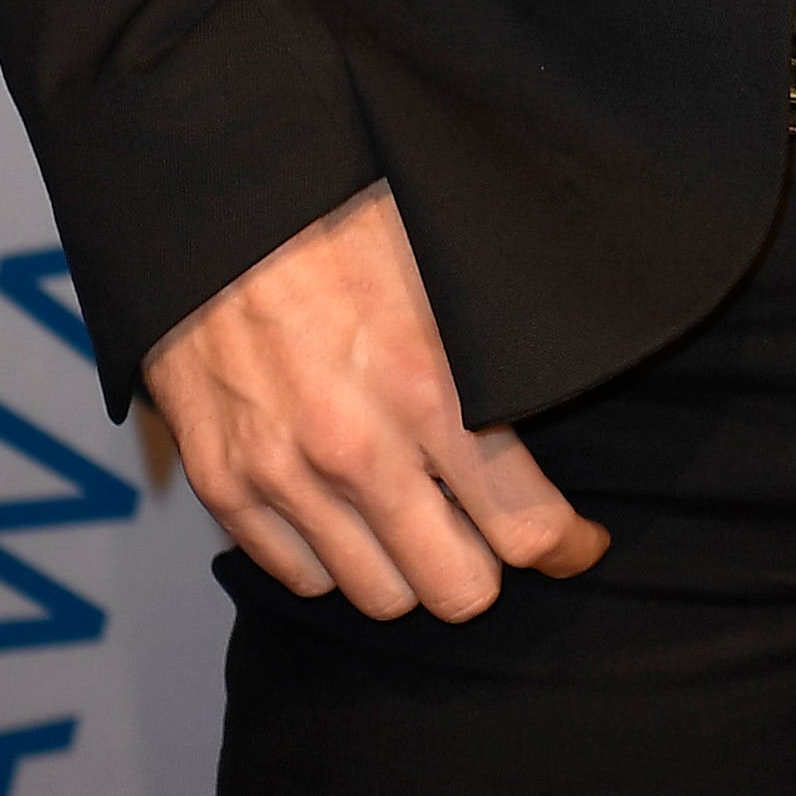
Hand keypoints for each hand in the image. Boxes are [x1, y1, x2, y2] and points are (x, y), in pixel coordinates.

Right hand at [144, 182, 608, 621]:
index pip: (524, 528)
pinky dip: (334, 558)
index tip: (576, 542)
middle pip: (455, 591)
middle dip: (487, 566)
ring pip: (378, 596)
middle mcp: (354, 450)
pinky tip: (350, 510)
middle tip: (491, 530)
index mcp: (428, 388)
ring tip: (419, 517)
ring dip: (409, 566)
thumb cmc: (342, 212)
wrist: (215, 199)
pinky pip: (300, 575)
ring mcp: (281, 475)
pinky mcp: (222, 484)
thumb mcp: (449, 263)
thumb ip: (503, 343)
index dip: (565, 546)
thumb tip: (580, 368)